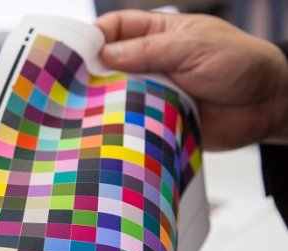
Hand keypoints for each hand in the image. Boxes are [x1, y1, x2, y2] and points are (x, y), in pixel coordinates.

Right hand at [94, 10, 287, 150]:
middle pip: (108, 65)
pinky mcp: (156, 120)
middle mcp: (149, 64)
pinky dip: (119, 126)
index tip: (77, 53)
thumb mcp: (194, 47)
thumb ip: (149, 51)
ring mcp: (151, 93)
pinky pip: (131, 122)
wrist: (268, 105)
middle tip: (74, 87)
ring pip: (115, 95)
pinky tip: (106, 130)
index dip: (94, 37)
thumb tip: (104, 53)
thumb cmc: (240, 63)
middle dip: (92, 74)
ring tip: (86, 111)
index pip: (115, 29)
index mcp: (157, 36)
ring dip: (103, 102)